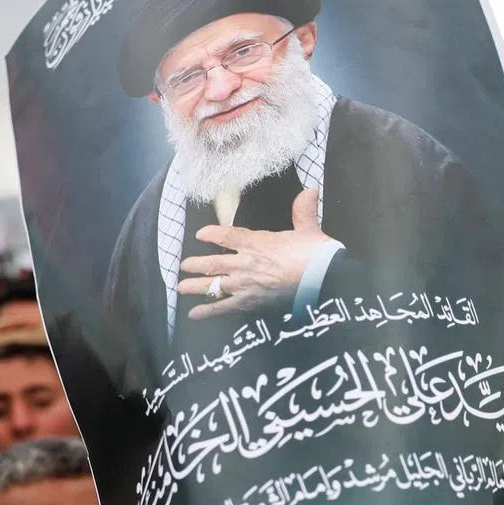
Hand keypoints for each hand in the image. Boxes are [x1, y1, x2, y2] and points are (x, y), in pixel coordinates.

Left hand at [179, 187, 332, 319]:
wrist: (323, 278)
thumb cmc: (315, 254)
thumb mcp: (308, 229)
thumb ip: (303, 210)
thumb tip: (311, 190)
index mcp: (256, 242)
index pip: (225, 235)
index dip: (211, 234)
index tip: (201, 234)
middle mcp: (245, 262)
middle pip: (212, 263)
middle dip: (195, 264)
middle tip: (183, 266)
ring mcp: (245, 284)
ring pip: (213, 285)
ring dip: (195, 286)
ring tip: (181, 287)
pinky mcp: (251, 303)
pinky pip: (224, 307)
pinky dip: (208, 311)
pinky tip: (195, 314)